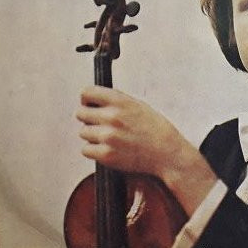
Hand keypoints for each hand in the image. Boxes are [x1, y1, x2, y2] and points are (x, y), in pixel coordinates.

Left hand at [76, 86, 216, 214]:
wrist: (167, 153)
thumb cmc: (154, 129)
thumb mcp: (137, 105)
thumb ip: (115, 100)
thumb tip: (93, 98)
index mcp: (120, 101)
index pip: (86, 92)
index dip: (86, 99)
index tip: (89, 104)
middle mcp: (112, 117)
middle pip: (80, 113)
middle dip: (87, 118)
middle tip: (99, 124)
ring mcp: (108, 136)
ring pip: (83, 132)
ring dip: (92, 136)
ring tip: (108, 138)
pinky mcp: (107, 155)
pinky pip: (86, 150)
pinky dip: (94, 151)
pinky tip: (107, 149)